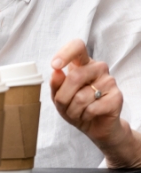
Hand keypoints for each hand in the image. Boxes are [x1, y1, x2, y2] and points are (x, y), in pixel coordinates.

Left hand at [50, 39, 127, 157]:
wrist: (96, 126)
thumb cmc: (75, 106)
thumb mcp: (59, 96)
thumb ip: (56, 84)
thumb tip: (56, 72)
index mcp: (82, 62)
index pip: (77, 46)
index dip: (65, 53)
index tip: (55, 65)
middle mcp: (98, 67)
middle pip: (75, 77)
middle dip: (63, 97)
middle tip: (63, 106)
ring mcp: (109, 81)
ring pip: (82, 96)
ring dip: (73, 110)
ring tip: (76, 112)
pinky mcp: (117, 97)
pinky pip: (92, 108)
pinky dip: (84, 116)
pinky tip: (88, 115)